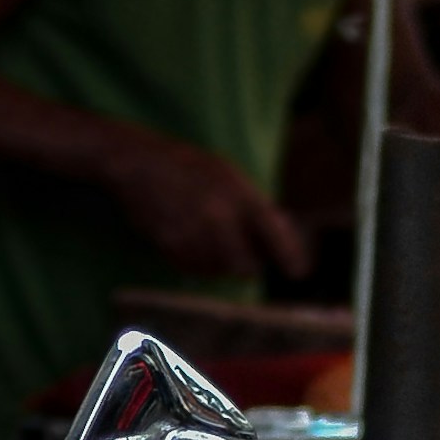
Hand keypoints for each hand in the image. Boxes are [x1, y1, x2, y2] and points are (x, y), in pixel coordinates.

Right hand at [99, 128, 306, 282]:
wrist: (141, 165)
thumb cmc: (190, 167)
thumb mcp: (230, 176)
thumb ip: (253, 204)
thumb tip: (280, 231)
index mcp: (239, 195)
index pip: (273, 233)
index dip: (289, 255)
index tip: (298, 273)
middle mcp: (218, 217)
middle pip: (245, 265)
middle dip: (249, 265)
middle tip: (249, 261)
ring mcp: (193, 234)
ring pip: (218, 270)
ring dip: (221, 263)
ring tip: (212, 241)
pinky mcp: (170, 247)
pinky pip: (194, 268)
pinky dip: (199, 263)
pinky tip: (193, 242)